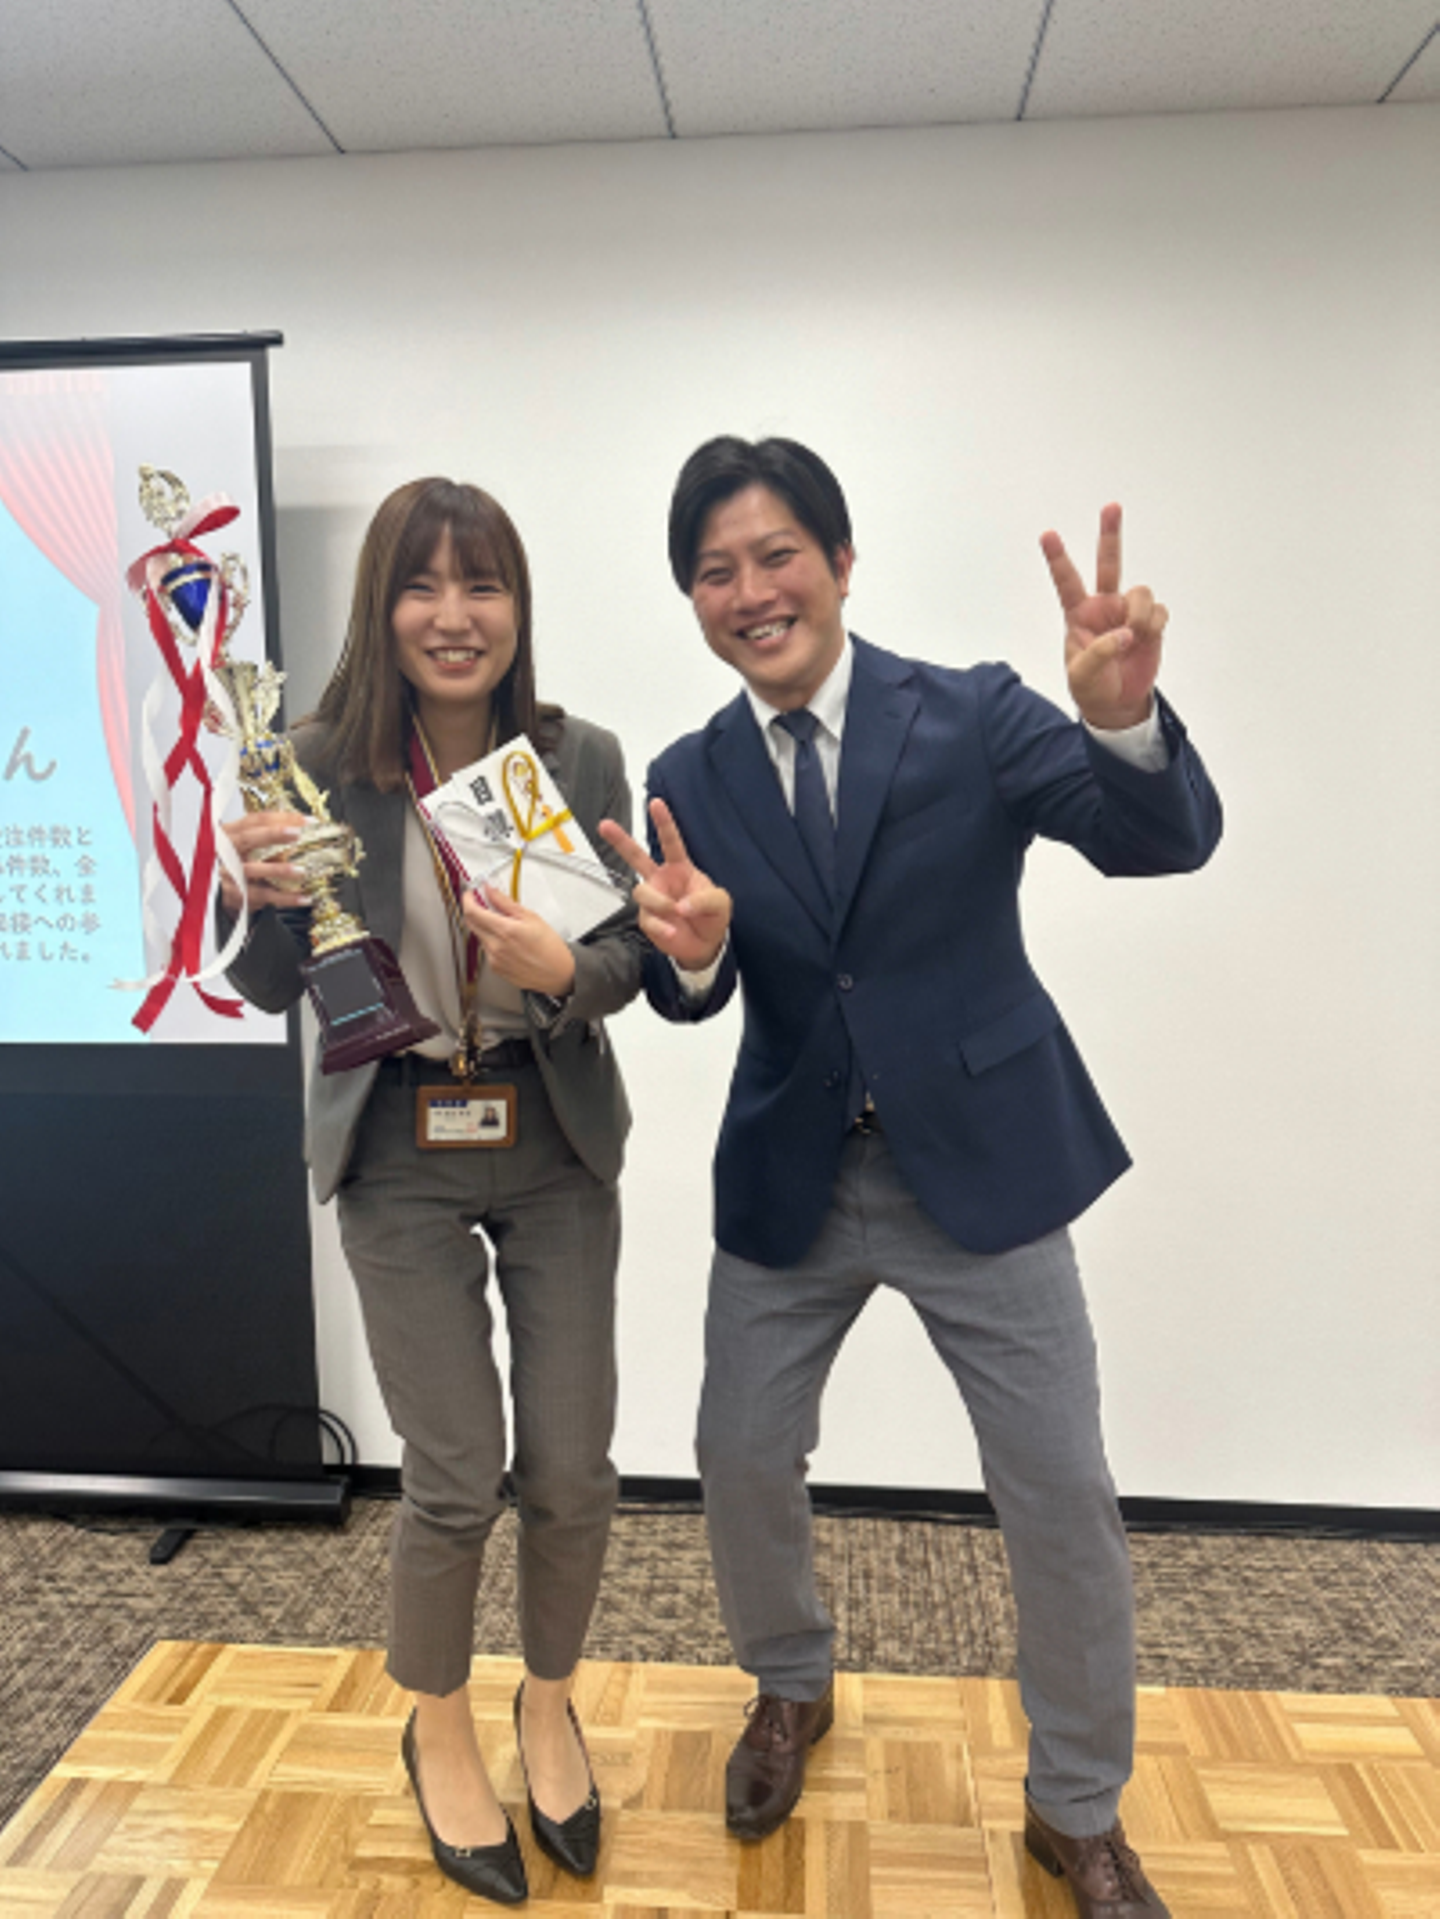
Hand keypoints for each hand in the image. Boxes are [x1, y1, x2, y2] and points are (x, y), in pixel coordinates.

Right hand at [219, 809, 310, 915]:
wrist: (214, 891)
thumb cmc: (234, 862)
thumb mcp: (244, 844)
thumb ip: (266, 834)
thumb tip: (300, 827)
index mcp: (229, 833)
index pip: (253, 821)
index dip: (279, 818)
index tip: (303, 820)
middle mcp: (226, 851)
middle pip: (246, 838)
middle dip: (272, 834)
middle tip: (296, 834)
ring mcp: (228, 873)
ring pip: (252, 869)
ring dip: (278, 870)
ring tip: (300, 870)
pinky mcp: (235, 894)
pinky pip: (261, 896)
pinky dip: (283, 898)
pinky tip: (301, 897)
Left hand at [461, 884, 576, 996]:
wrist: (558, 975)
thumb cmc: (550, 948)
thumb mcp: (531, 917)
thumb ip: (506, 902)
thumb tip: (491, 891)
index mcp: (504, 931)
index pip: (472, 911)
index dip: (468, 899)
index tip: (471, 894)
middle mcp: (495, 947)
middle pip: (470, 923)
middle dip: (473, 910)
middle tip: (482, 903)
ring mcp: (494, 959)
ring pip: (479, 936)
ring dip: (485, 926)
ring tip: (504, 925)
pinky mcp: (496, 969)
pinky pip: (487, 950)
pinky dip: (492, 941)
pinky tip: (508, 941)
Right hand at [598, 798, 731, 971]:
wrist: (705, 945)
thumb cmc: (712, 916)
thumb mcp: (720, 903)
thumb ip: (705, 900)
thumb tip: (681, 906)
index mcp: (680, 868)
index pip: (671, 841)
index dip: (664, 822)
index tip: (656, 803)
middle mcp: (661, 880)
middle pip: (636, 856)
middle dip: (620, 840)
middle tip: (604, 825)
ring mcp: (652, 899)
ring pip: (641, 892)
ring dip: (659, 903)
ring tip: (676, 913)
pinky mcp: (647, 919)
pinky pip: (647, 919)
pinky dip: (661, 926)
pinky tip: (672, 931)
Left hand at [1042, 504, 1167, 729]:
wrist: (1117, 703)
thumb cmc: (1092, 687)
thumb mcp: (1081, 676)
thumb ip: (1098, 652)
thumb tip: (1125, 634)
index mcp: (1079, 614)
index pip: (1067, 581)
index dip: (1058, 558)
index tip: (1047, 534)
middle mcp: (1105, 606)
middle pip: (1109, 563)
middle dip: (1110, 534)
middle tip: (1111, 507)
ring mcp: (1128, 611)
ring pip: (1141, 592)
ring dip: (1140, 615)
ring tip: (1134, 638)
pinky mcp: (1151, 622)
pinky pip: (1159, 611)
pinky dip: (1154, 625)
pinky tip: (1146, 640)